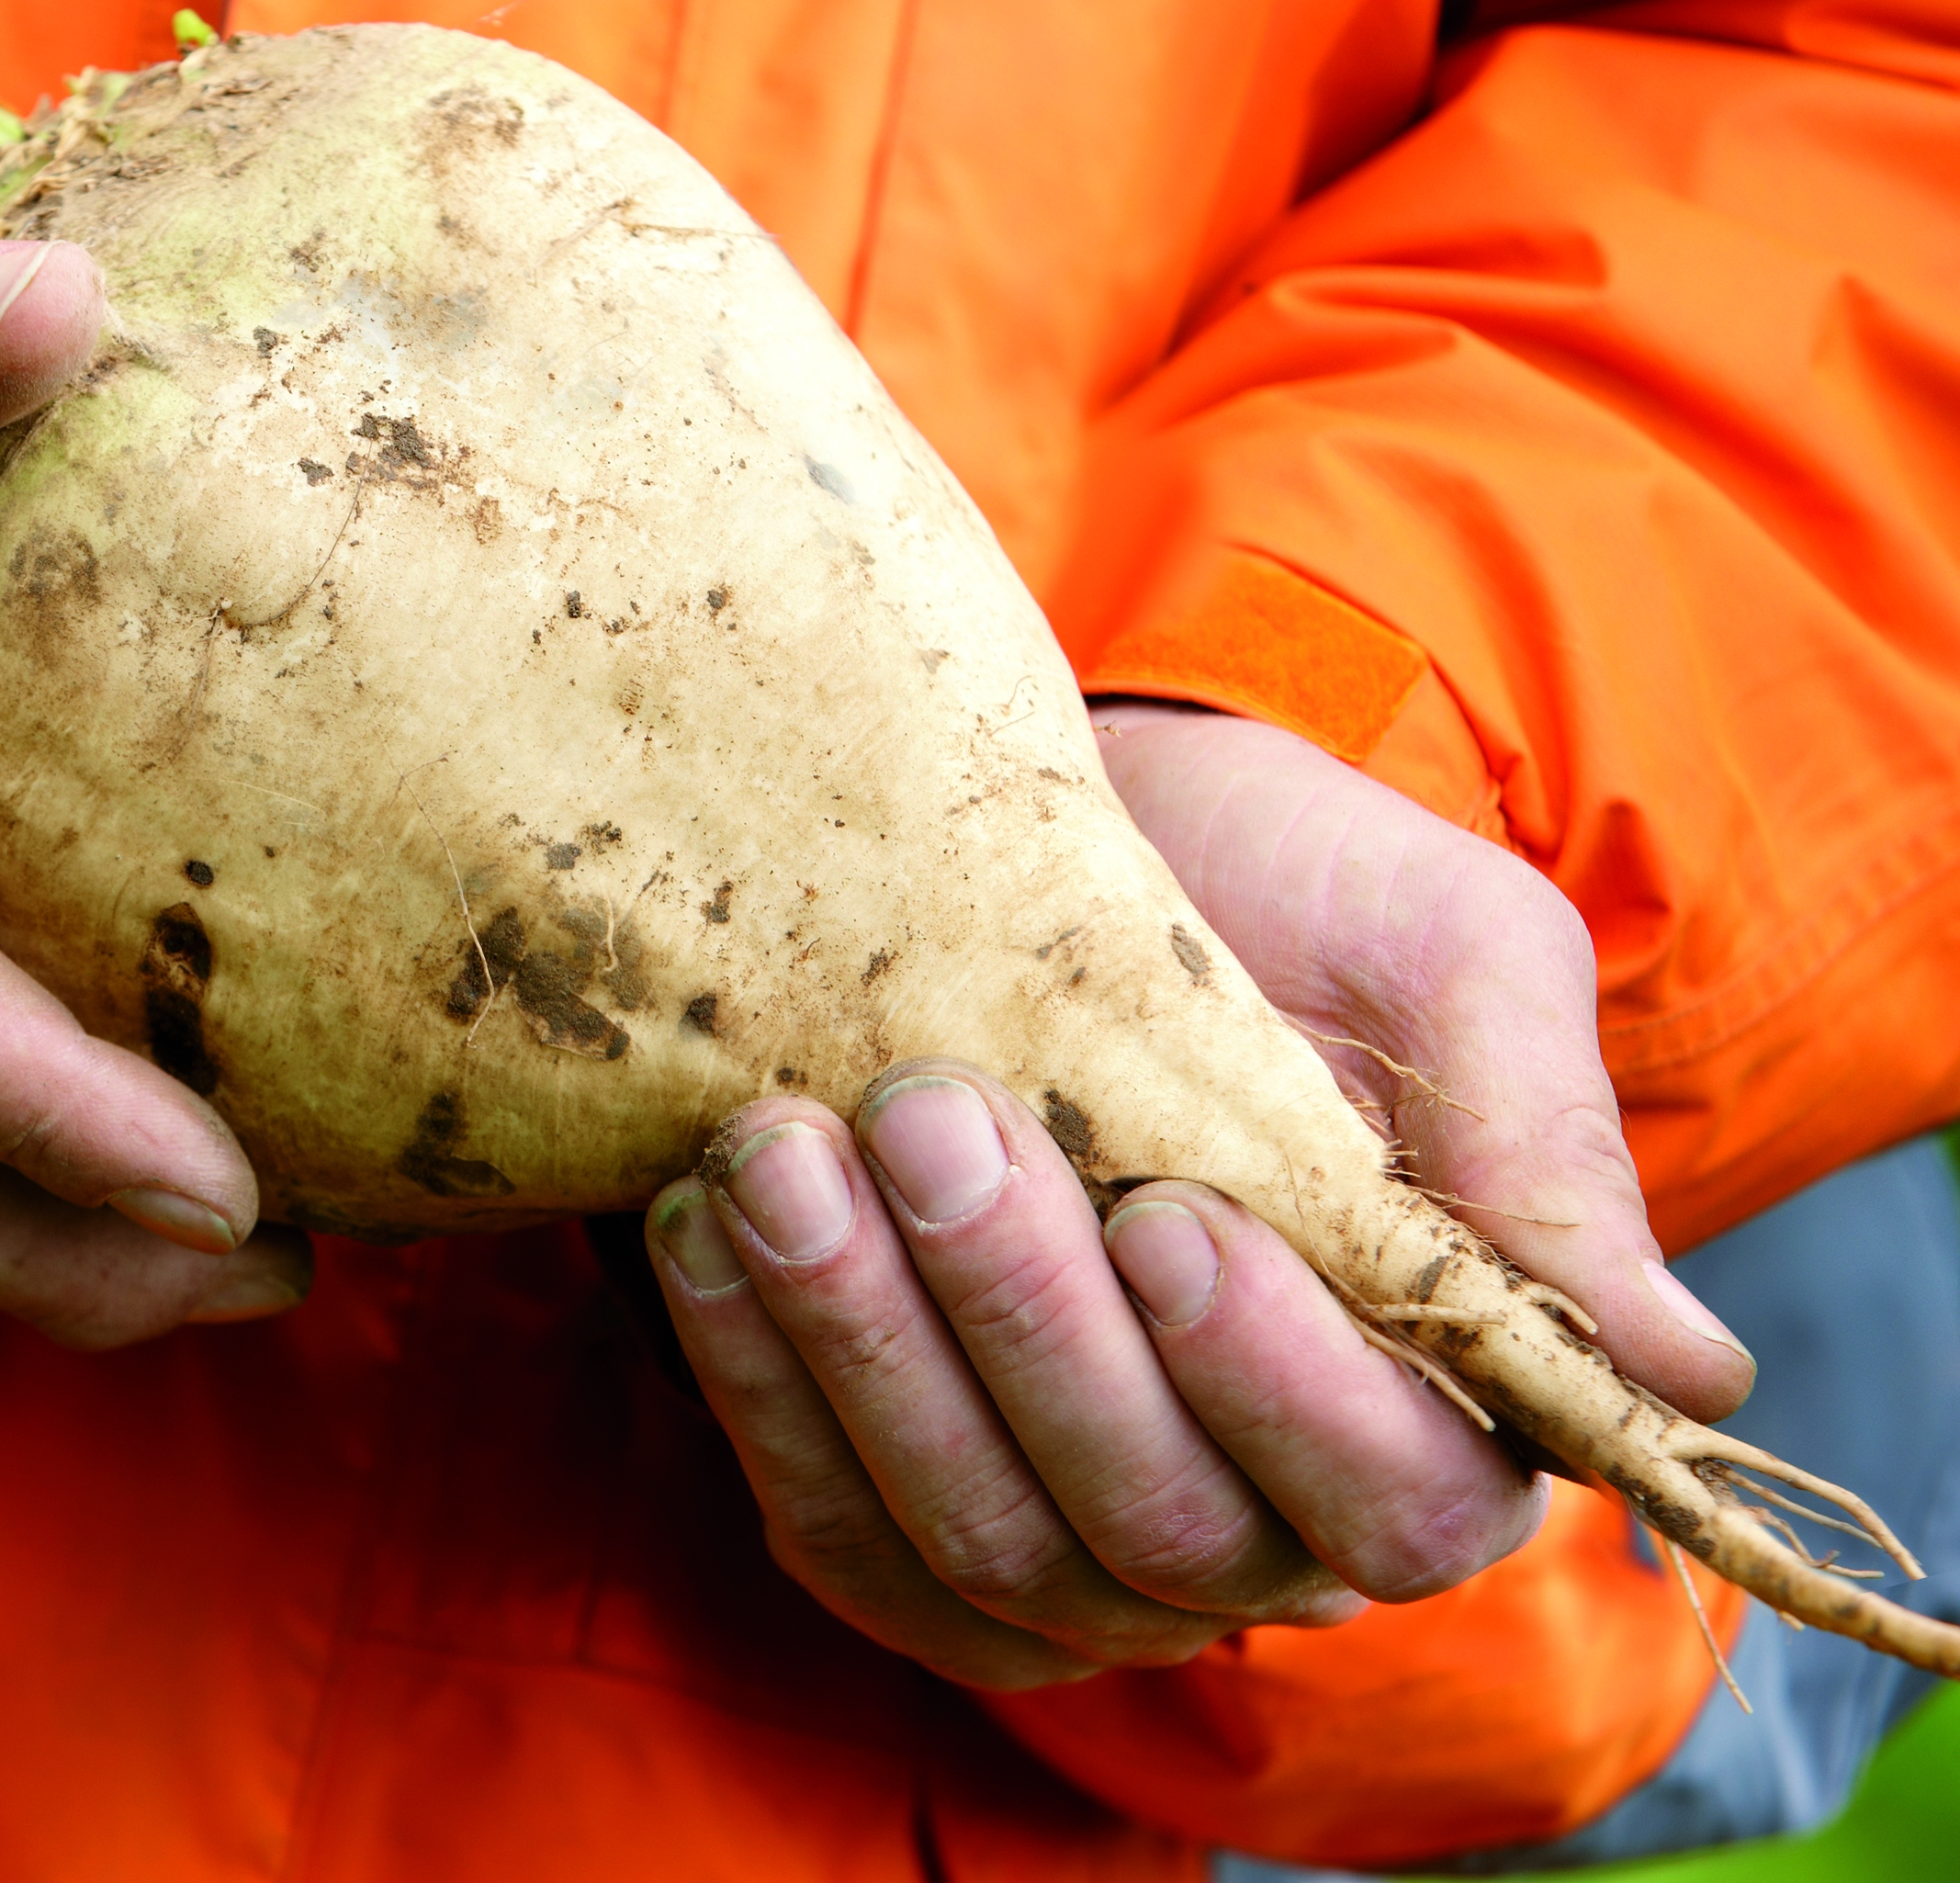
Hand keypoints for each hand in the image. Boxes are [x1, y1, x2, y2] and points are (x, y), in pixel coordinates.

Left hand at [644, 704, 1754, 1685]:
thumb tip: (1684, 1373)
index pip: (1389, 1497)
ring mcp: (1061, 1532)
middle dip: (1026, 1332)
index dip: (1276, 1386)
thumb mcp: (1453, 966)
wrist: (1097, 846)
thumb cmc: (1297, 901)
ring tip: (780, 1158)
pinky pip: (826, 1525)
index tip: (1172, 1211)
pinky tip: (712, 1227)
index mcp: (1427, 1413)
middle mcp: (1252, 1519)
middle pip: (1156, 1535)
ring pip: (973, 1548)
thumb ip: (1543, 1153)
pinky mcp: (895, 1505)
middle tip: (931, 1121)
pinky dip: (757, 1389)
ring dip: (863, 1357)